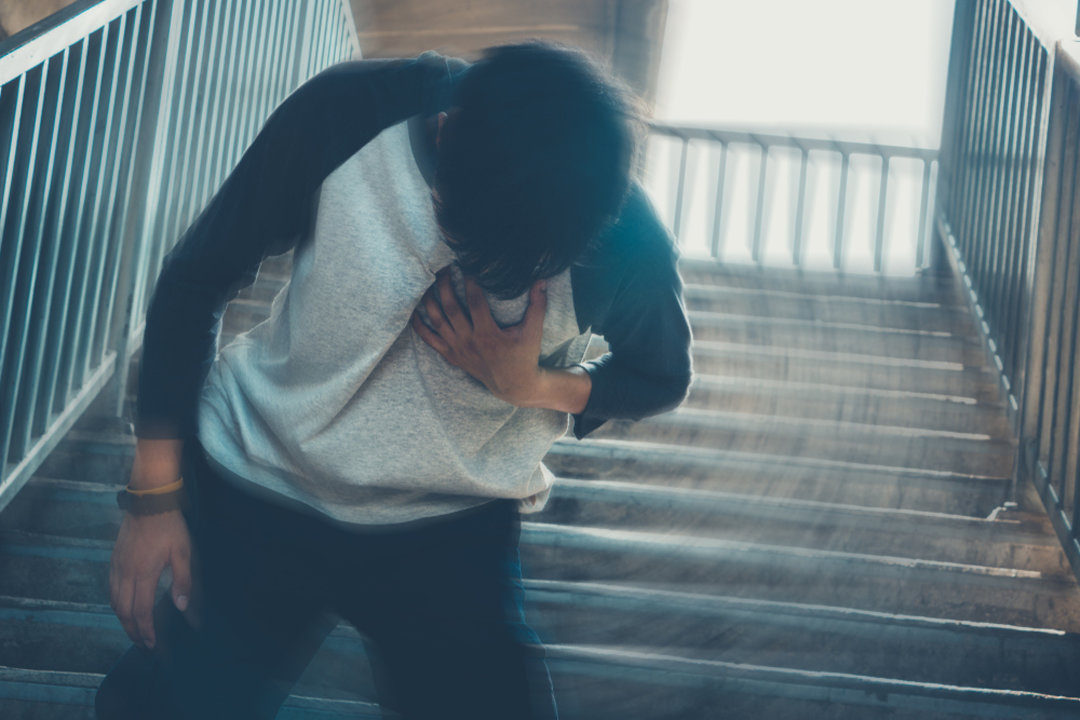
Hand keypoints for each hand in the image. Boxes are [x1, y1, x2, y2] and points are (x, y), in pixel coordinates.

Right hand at [109, 507, 194, 648]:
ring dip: (124, 621)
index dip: (146, 631)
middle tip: (144, 645)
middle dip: (133, 632)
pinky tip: (126, 608)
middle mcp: (126, 574)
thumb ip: (182, 580)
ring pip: (115, 603)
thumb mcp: (183, 552)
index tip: (153, 644)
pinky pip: (111, 590)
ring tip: (135, 631)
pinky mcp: (114, 561)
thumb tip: (181, 606)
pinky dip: (117, 605)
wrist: (148, 503)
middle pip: (124, 612)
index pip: (141, 611)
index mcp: (144, 574)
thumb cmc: (169, 527)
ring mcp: (117, 567)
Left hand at [412, 272, 546, 406]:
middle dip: (445, 284)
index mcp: (488, 334)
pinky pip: (429, 339)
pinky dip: (419, 324)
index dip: (470, 280)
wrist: (513, 385)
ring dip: (430, 299)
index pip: (474, 301)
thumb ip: (537, 305)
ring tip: (430, 281)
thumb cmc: (524, 355)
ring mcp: (457, 349)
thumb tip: (541, 280)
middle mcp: (469, 341)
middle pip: (450, 307)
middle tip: (445, 268)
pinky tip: (415, 309)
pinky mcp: (451, 355)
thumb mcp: (533, 331)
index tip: (468, 265)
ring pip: (436, 320)